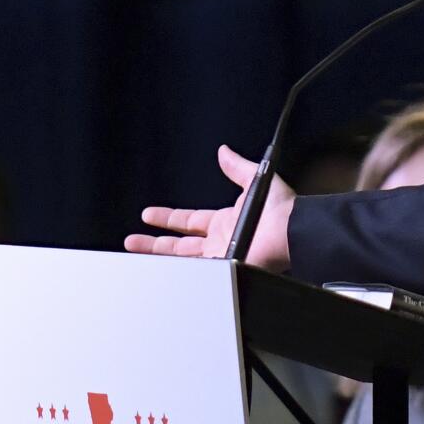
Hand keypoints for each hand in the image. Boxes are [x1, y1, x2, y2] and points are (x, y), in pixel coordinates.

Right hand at [124, 145, 295, 267]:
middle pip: (179, 244)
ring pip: (182, 259)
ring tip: (135, 252)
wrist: (290, 231)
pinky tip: (156, 270)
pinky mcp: (223, 269)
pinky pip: (196, 272)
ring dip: (158, 254)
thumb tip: (223, 151)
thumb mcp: (255, 180)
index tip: (148, 214)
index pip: (189, 221)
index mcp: (224, 222)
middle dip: (154, 242)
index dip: (168, 218)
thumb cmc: (280, 209)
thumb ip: (237, 168)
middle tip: (133, 241)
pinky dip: (177, 271)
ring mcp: (220, 257)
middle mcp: (219, 241)